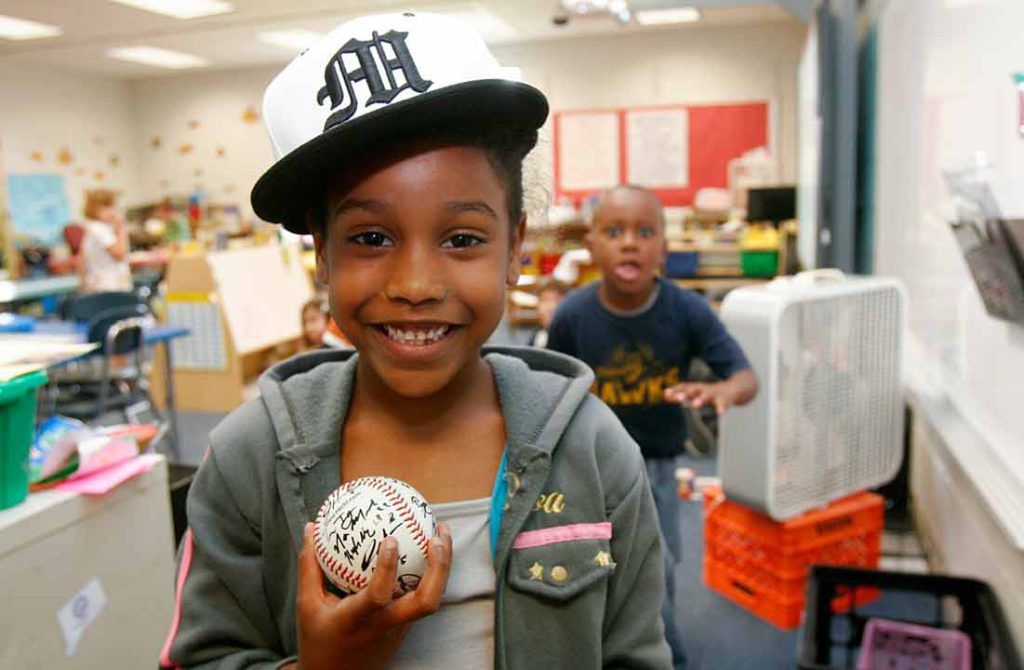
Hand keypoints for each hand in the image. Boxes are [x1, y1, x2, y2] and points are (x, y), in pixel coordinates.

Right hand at [295, 522, 451, 669]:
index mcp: (358, 619)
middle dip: (439, 567)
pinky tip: (430, 548)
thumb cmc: (319, 639)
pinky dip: (432, 572)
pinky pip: (424, 596)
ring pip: (432, 599)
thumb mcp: (307, 605)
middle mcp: (385, 624)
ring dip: (443, 566)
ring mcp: (400, 627)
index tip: (390, 539)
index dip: (387, 568)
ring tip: (442, 532)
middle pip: (426, 601)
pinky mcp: (405, 626)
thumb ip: (310, 567)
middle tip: (438, 534)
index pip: (378, 596)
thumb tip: (311, 527)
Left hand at [664, 382, 735, 415]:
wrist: (734, 388)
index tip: (666, 394)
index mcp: (696, 388)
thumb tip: (664, 395)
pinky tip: (720, 413)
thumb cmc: (709, 393)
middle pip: (693, 390)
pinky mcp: (725, 400)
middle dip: (686, 394)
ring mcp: (714, 394)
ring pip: (707, 396)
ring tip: (695, 405)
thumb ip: (680, 395)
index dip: (675, 390)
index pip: (684, 388)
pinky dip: (721, 408)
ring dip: (701, 400)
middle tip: (678, 398)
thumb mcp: (695, 393)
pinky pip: (723, 404)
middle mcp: (703, 390)